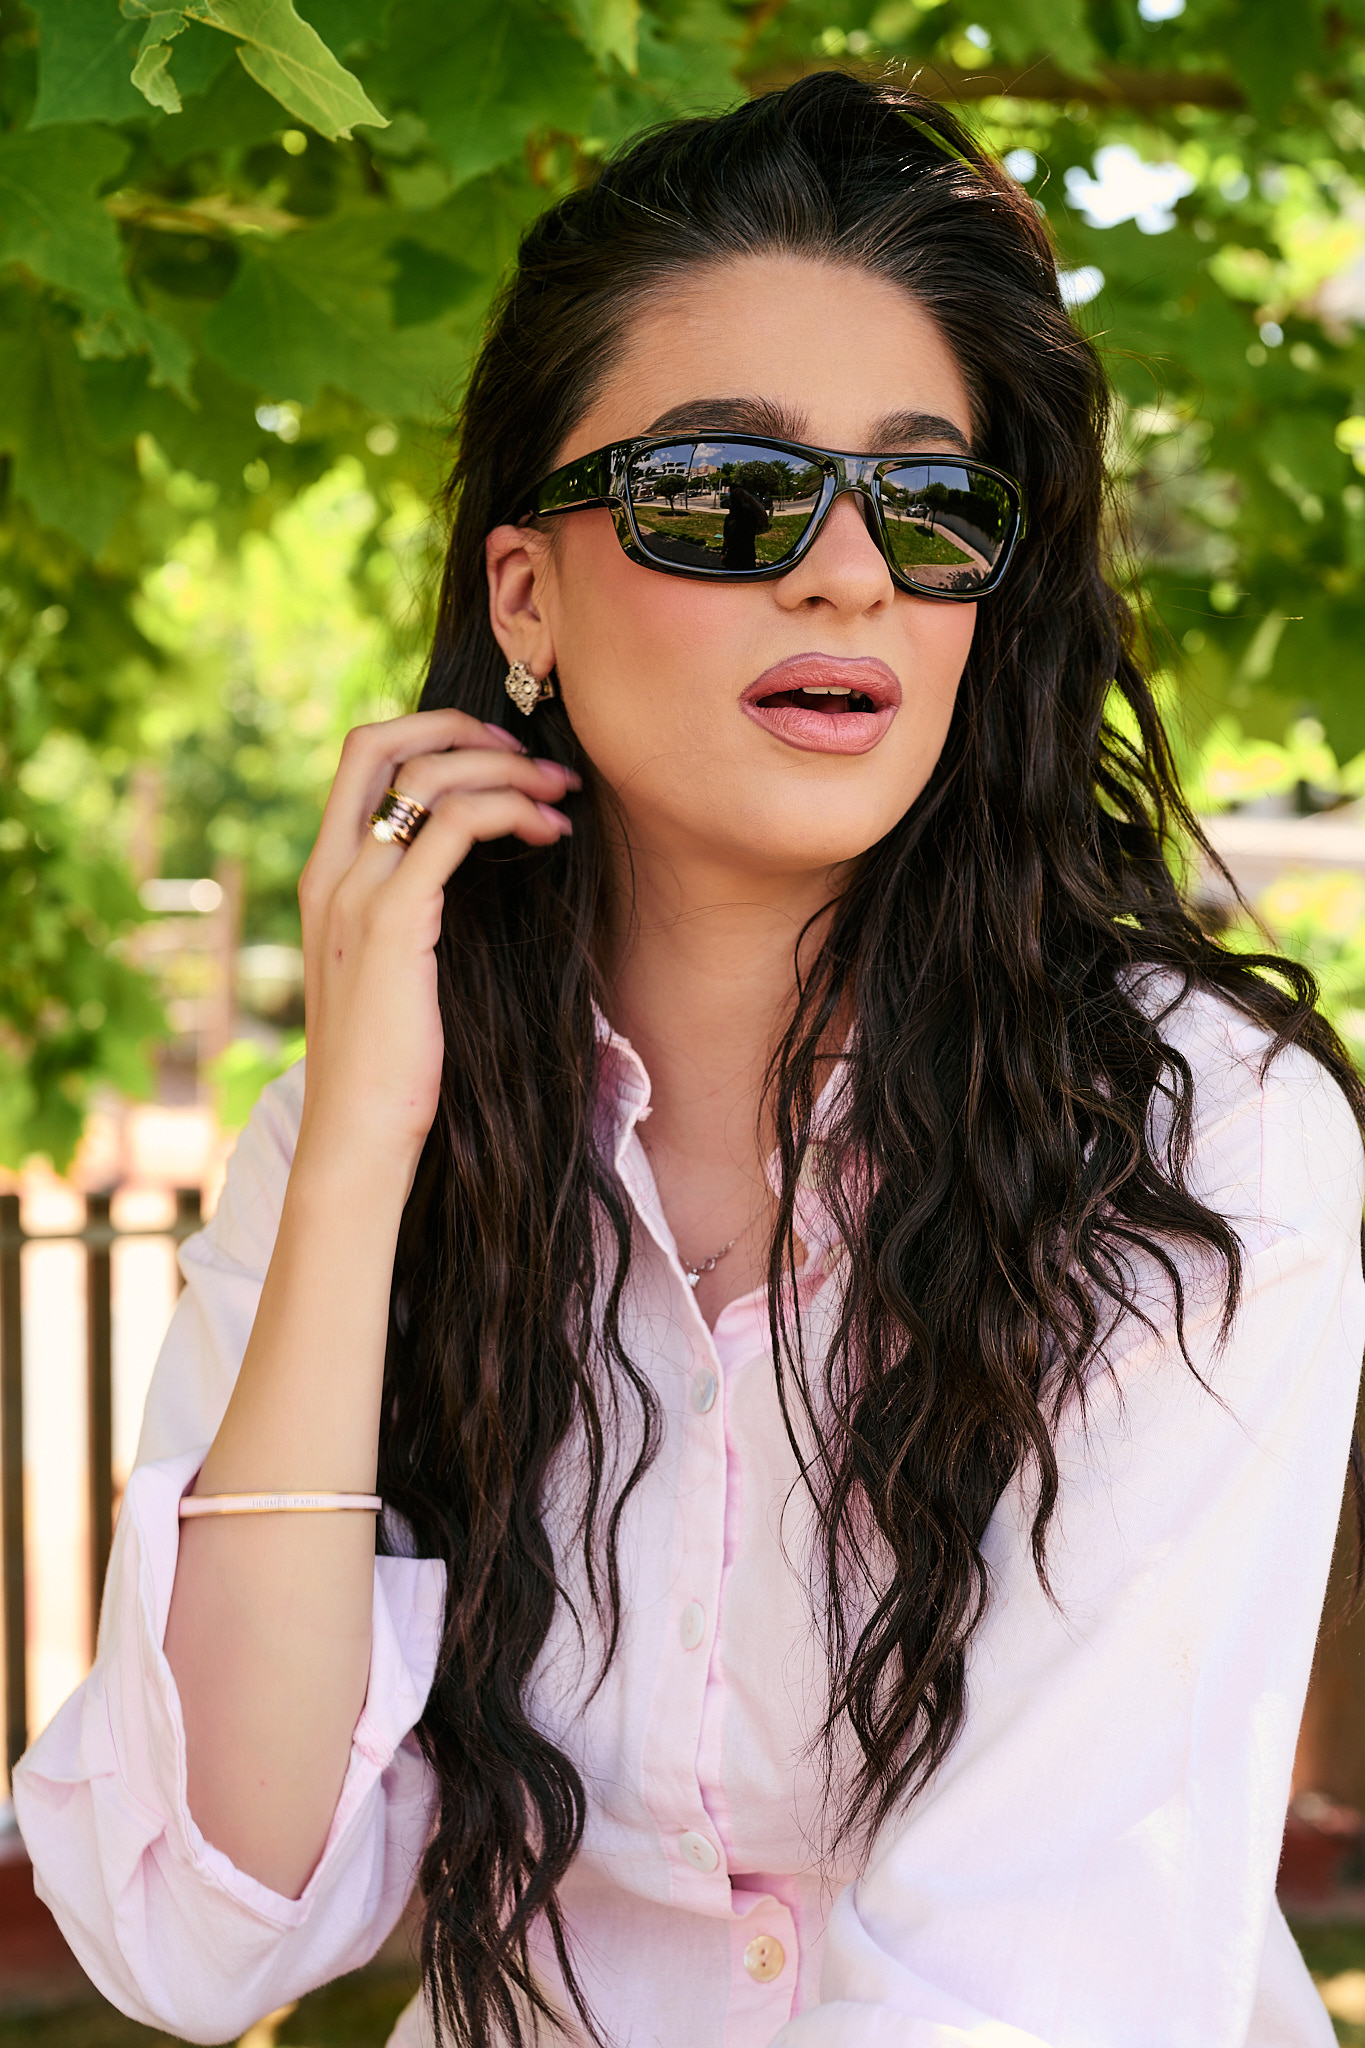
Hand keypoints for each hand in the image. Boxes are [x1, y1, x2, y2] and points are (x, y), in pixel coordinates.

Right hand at [295, 709, 577, 1177]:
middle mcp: (331, 872)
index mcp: (324, 876)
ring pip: (429, 777)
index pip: (363, 756)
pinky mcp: (393, 922)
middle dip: (465, 728)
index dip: (433, 733)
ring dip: (507, 769)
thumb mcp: (393, 972)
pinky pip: (454, 826)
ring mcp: (355, 894)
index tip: (500, 758)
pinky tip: (551, 832)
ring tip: (561, 793)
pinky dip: (510, 809)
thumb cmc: (389, 1064)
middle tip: (534, 760)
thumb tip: (468, 874)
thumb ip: (411, 912)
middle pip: (381, 741)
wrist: (357, 1133)